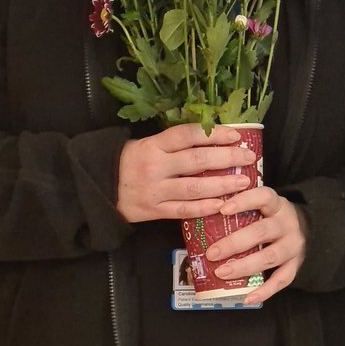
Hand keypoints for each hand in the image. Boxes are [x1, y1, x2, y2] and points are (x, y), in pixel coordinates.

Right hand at [117, 124, 256, 224]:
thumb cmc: (128, 162)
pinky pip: (183, 210)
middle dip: (226, 158)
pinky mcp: (153, 211)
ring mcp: (154, 190)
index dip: (213, 134)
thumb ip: (173, 143)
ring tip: (243, 182)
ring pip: (194, 187)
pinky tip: (222, 205)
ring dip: (222, 185)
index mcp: (153, 145)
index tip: (236, 135)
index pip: (187, 135)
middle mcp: (155, 166)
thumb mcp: (146, 144)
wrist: (96, 189)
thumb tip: (212, 138)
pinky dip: (204, 208)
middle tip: (248, 158)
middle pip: (196, 160)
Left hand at [205, 187, 306, 302]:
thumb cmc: (274, 217)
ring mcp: (293, 246)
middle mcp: (287, 224)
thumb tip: (205, 213)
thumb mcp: (264, 206)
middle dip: (234, 243)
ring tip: (222, 273)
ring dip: (244, 266)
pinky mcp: (296, 265)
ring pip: (269, 257)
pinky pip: (282, 280)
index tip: (222, 209)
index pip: (263, 197)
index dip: (243, 201)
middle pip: (261, 232)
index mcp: (277, 205)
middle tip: (212, 253)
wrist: (309, 228)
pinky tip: (247, 298)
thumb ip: (243, 209)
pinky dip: (264, 291)